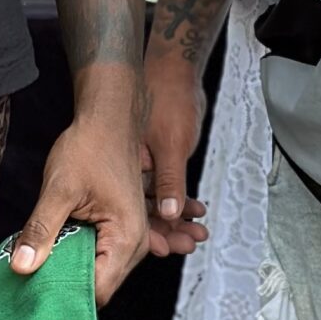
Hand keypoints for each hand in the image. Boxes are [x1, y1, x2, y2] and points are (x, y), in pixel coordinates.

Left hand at [11, 114, 149, 306]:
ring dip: (70, 269)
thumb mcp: (59, 189)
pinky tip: (54, 249)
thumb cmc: (90, 147)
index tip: (34, 292)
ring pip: (98, 273)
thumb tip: (21, 266)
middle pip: (99, 287)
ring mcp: (131, 238)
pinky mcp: (121, 230)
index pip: (97, 291)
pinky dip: (78, 256)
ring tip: (40, 261)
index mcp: (126, 238)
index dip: (65, 295)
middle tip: (31, 279)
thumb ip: (40, 230)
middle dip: (66, 285)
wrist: (110, 120)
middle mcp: (135, 244)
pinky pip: (99, 257)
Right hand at [140, 53, 208, 258]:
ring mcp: (139, 168)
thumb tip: (170, 214)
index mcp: (124, 168)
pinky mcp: (150, 162)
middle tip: (188, 244)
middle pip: (142, 211)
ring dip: (175, 219)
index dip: (148, 232)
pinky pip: (161, 189)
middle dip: (166, 231)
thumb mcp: (172, 144)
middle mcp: (128, 171)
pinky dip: (177, 201)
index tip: (165, 248)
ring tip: (197, 233)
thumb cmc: (167, 98)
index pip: (131, 209)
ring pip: (154, 203)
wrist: (174, 70)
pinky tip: (193, 212)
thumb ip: (170, 181)